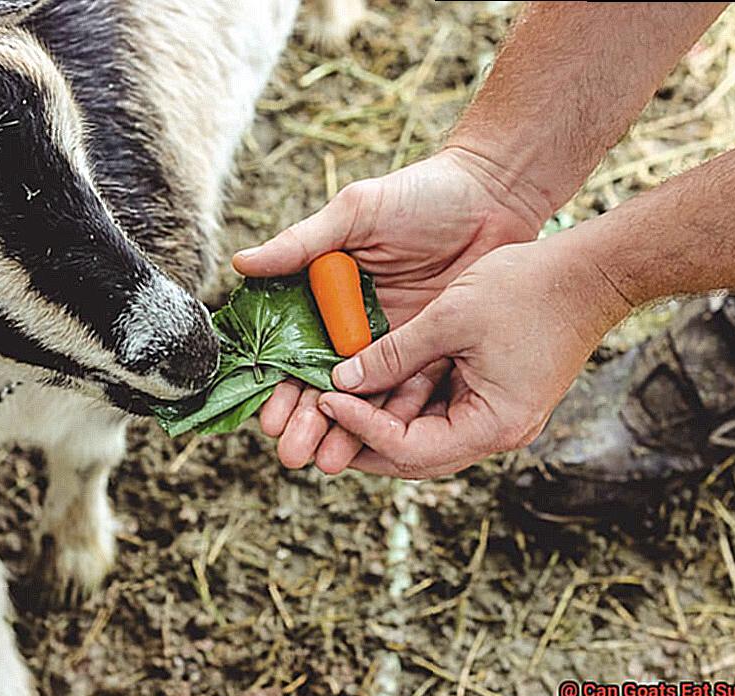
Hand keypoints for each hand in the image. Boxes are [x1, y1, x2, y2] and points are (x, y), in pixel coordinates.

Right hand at [233, 148, 548, 469]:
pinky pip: (411, 388)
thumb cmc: (420, 194)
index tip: (268, 417)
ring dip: (347, 430)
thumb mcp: (356, 212)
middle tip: (294, 454)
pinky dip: (394, 417)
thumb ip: (303, 244)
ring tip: (328, 462)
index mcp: (327, 294)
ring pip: (365, 394)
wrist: (493, 194)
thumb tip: (241, 265)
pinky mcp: (434, 349)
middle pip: (324, 383)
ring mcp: (396, 341)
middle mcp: (356, 324)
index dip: (278, 385)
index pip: (292, 349)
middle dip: (308, 420)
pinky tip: (380, 446)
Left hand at [313, 228, 632, 477]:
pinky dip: (411, 400)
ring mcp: (500, 417)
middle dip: (366, 440)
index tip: (326, 399)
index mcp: (493, 425)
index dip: (362, 427)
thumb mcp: (449, 318)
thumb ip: (393, 354)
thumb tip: (341, 381)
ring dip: (385, 420)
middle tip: (319, 423)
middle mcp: (498, 432)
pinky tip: (377, 383)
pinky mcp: (498, 397)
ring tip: (339, 404)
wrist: (592, 272)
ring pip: (427, 436)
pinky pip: (445, 411)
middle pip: (416, 456)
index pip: (410, 450)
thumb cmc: (529, 289)